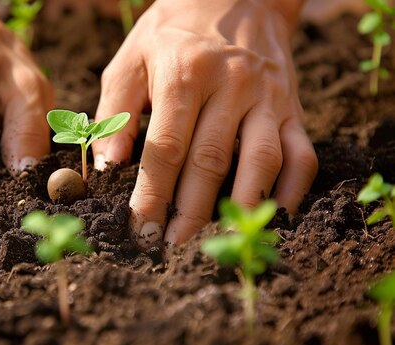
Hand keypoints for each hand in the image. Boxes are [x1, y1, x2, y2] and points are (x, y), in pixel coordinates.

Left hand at [91, 0, 317, 248]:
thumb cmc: (172, 32)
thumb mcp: (131, 59)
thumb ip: (115, 111)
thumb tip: (107, 165)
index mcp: (183, 75)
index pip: (165, 148)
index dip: (151, 193)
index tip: (139, 227)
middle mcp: (229, 87)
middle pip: (210, 161)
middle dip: (189, 211)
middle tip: (170, 246)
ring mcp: (267, 97)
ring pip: (260, 161)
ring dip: (240, 207)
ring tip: (217, 242)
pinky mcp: (292, 106)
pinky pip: (302, 153)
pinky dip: (293, 189)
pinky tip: (273, 216)